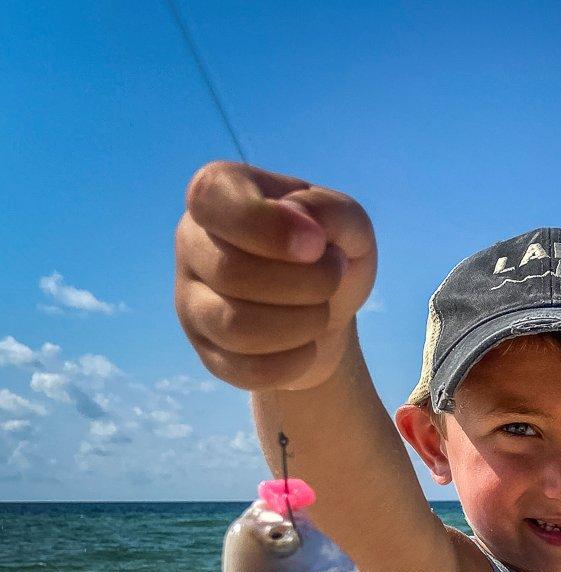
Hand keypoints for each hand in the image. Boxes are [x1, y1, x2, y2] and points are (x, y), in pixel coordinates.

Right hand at [174, 161, 377, 391]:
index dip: (269, 227)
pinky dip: (293, 363)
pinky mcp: (208, 352)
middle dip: (304, 283)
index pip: (213, 200)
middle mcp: (192, 243)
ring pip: (235, 326)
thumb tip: (299, 221)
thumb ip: (331, 211)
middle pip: (231, 272)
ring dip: (301, 324)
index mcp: (218, 193)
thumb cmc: (330, 255)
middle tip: (334, 277)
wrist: (330, 312)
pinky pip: (246, 370)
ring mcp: (192, 301)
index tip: (318, 244)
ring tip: (321, 312)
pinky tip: (308, 346)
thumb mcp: (349, 224)